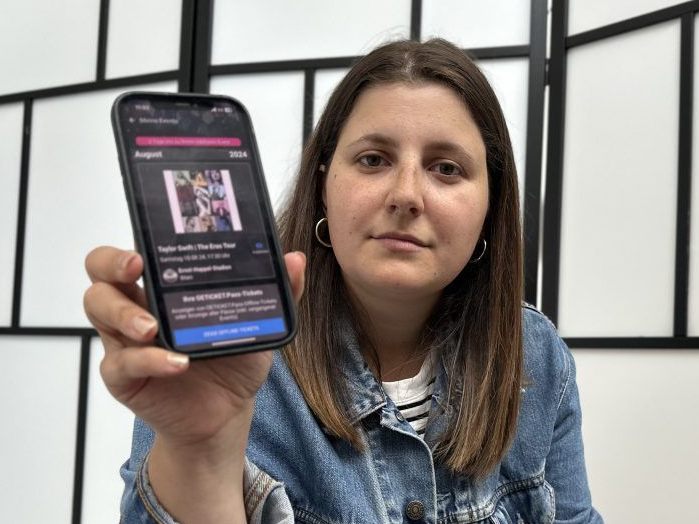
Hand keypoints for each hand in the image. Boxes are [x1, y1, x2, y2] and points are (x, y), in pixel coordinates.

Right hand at [83, 246, 305, 447]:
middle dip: (111, 265)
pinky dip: (149, 360)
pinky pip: (122, 363)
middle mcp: (138, 306)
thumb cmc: (233, 360)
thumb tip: (295, 259)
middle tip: (135, 269)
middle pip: (101, 274)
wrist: (227, 412)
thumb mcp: (260, 324)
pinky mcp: (124, 376)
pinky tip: (177, 363)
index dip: (131, 242)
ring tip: (152, 327)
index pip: (133, 253)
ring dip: (123, 313)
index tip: (147, 246)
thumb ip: (279, 292)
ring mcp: (126, 341)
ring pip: (98, 310)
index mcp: (165, 287)